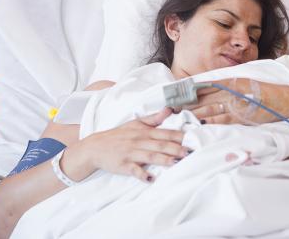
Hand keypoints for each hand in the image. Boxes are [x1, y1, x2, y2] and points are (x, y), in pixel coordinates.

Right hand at [69, 108, 190, 182]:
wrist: (96, 146)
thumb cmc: (118, 135)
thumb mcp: (136, 123)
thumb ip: (154, 118)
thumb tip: (169, 110)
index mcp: (144, 131)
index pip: (164, 133)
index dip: (178, 136)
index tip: (192, 139)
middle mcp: (139, 141)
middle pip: (160, 145)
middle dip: (175, 148)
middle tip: (190, 152)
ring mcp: (131, 153)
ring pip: (150, 156)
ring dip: (163, 160)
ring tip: (176, 163)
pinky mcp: (123, 165)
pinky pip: (133, 170)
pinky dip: (142, 174)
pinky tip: (151, 179)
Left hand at [186, 78, 288, 124]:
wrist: (283, 100)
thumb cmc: (264, 92)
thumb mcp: (243, 83)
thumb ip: (227, 84)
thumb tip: (208, 87)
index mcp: (230, 82)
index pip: (205, 87)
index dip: (190, 91)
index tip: (177, 94)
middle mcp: (231, 92)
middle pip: (204, 99)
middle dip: (188, 104)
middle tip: (172, 108)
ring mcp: (236, 105)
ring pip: (210, 109)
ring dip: (195, 113)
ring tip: (181, 117)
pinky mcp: (241, 117)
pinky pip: (222, 120)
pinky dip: (210, 122)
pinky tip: (200, 124)